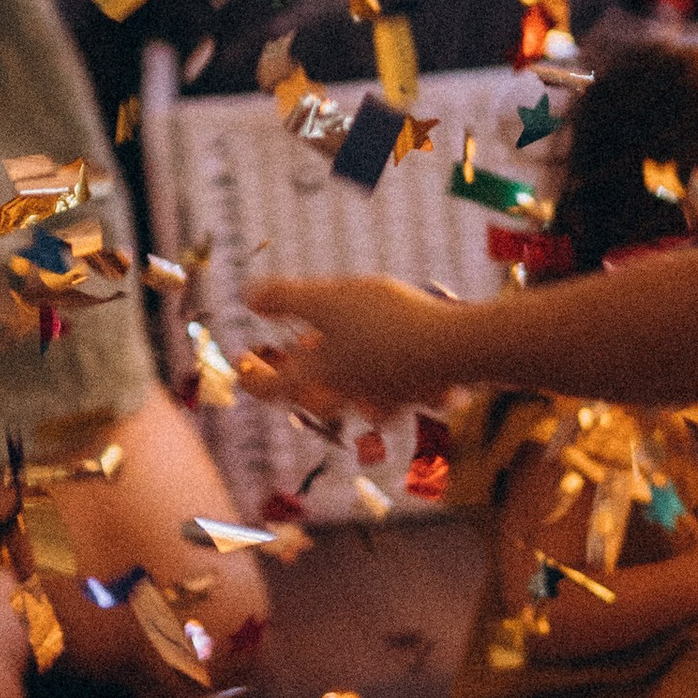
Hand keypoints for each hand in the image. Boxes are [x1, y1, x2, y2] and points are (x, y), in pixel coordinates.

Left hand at [245, 275, 460, 421]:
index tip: (241, 362)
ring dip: (342, 378)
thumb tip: (248, 298)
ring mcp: (388, 396)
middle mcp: (351, 395)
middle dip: (299, 379)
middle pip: (314, 399)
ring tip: (341, 348)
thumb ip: (284, 298)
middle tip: (293, 351)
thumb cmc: (386, 323)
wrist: (457, 347)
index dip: (251, 378)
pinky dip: (387, 372)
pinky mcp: (421, 388)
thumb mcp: (327, 299)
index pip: (272, 389)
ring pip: (356, 397)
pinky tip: (394, 348)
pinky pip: (397, 387)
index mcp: (321, 377)